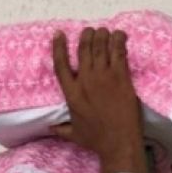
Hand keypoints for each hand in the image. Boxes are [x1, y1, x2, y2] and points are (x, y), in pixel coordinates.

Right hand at [51, 28, 145, 172]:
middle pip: (83, 50)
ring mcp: (104, 78)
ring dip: (102, 35)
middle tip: (90, 30)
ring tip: (104, 30)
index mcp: (71, 94)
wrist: (119, 142)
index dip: (59, 47)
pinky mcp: (121, 77)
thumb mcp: (73, 134)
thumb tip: (50, 128)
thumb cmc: (96, 139)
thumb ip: (61, 128)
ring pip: (101, 47)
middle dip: (86, 36)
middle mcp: (85, 82)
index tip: (59, 34)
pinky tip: (119, 35)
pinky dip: (119, 41)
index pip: (60, 65)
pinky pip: (119, 53)